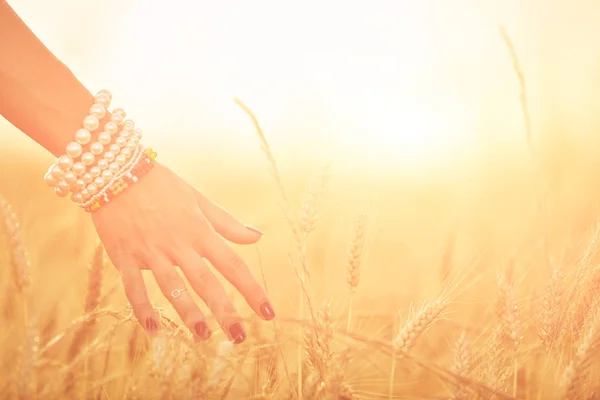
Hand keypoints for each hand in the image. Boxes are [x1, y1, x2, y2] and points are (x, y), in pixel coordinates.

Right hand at [91, 163, 273, 342]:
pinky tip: (152, 331)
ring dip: (187, 313)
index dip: (252, 289)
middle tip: (239, 337)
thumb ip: (227, 223)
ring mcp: (150, 251)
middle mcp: (178, 244)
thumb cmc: (162, 186)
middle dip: (225, 310)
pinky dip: (142, 309)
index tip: (268, 313)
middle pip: (206, 281)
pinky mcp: (124, 255)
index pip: (233, 264)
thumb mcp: (198, 200)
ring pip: (172, 287)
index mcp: (199, 231)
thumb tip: (258, 237)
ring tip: (202, 336)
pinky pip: (134, 287)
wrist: (115, 170)